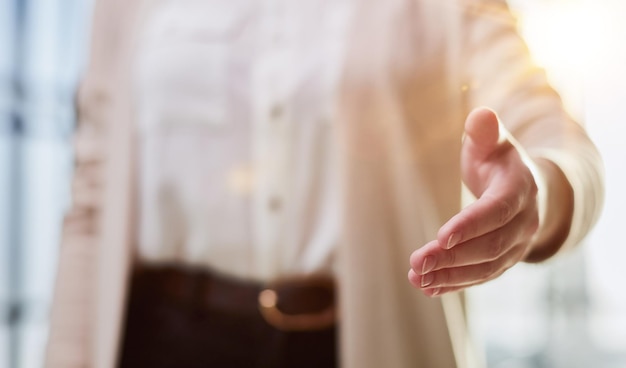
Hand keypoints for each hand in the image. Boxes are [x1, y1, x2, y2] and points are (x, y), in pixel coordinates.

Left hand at [408, 107, 540, 296]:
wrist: (528, 188)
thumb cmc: (499, 160)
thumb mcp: (492, 142)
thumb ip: (484, 131)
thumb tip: (480, 115)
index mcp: (520, 188)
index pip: (498, 210)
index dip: (471, 225)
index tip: (440, 236)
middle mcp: (525, 222)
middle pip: (491, 246)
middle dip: (452, 257)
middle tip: (416, 263)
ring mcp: (518, 245)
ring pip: (487, 267)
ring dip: (451, 275)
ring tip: (417, 278)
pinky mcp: (505, 260)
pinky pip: (482, 277)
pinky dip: (456, 284)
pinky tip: (429, 288)